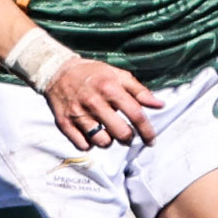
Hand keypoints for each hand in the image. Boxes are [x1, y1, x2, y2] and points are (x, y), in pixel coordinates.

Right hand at [47, 59, 163, 150]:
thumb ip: (140, 91)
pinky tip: (92, 133)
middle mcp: (94, 102)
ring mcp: (78, 114)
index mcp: (111, 89)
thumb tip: (160, 105)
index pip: (136, 115)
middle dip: (128, 138)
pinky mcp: (64, 123)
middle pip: (121, 133)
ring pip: (102, 142)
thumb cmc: (93, 74)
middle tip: (127, 135)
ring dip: (109, 141)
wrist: (58, 72)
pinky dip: (90, 143)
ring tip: (108, 132)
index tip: (151, 141)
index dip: (147, 131)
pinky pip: (83, 145)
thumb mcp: (119, 75)